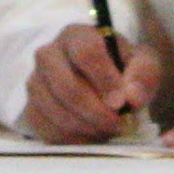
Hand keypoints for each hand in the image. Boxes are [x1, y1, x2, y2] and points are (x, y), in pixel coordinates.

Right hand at [24, 24, 168, 141]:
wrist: (98, 83)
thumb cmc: (121, 69)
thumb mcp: (142, 64)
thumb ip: (144, 75)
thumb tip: (132, 97)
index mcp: (77, 35)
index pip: (86, 52)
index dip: (104, 80)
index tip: (121, 102)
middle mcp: (48, 54)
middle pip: (66, 86)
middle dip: (96, 112)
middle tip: (118, 124)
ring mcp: (35, 82)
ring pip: (55, 110)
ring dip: (86, 127)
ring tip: (107, 129)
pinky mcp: (30, 108)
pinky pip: (46, 129)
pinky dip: (72, 139)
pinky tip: (90, 136)